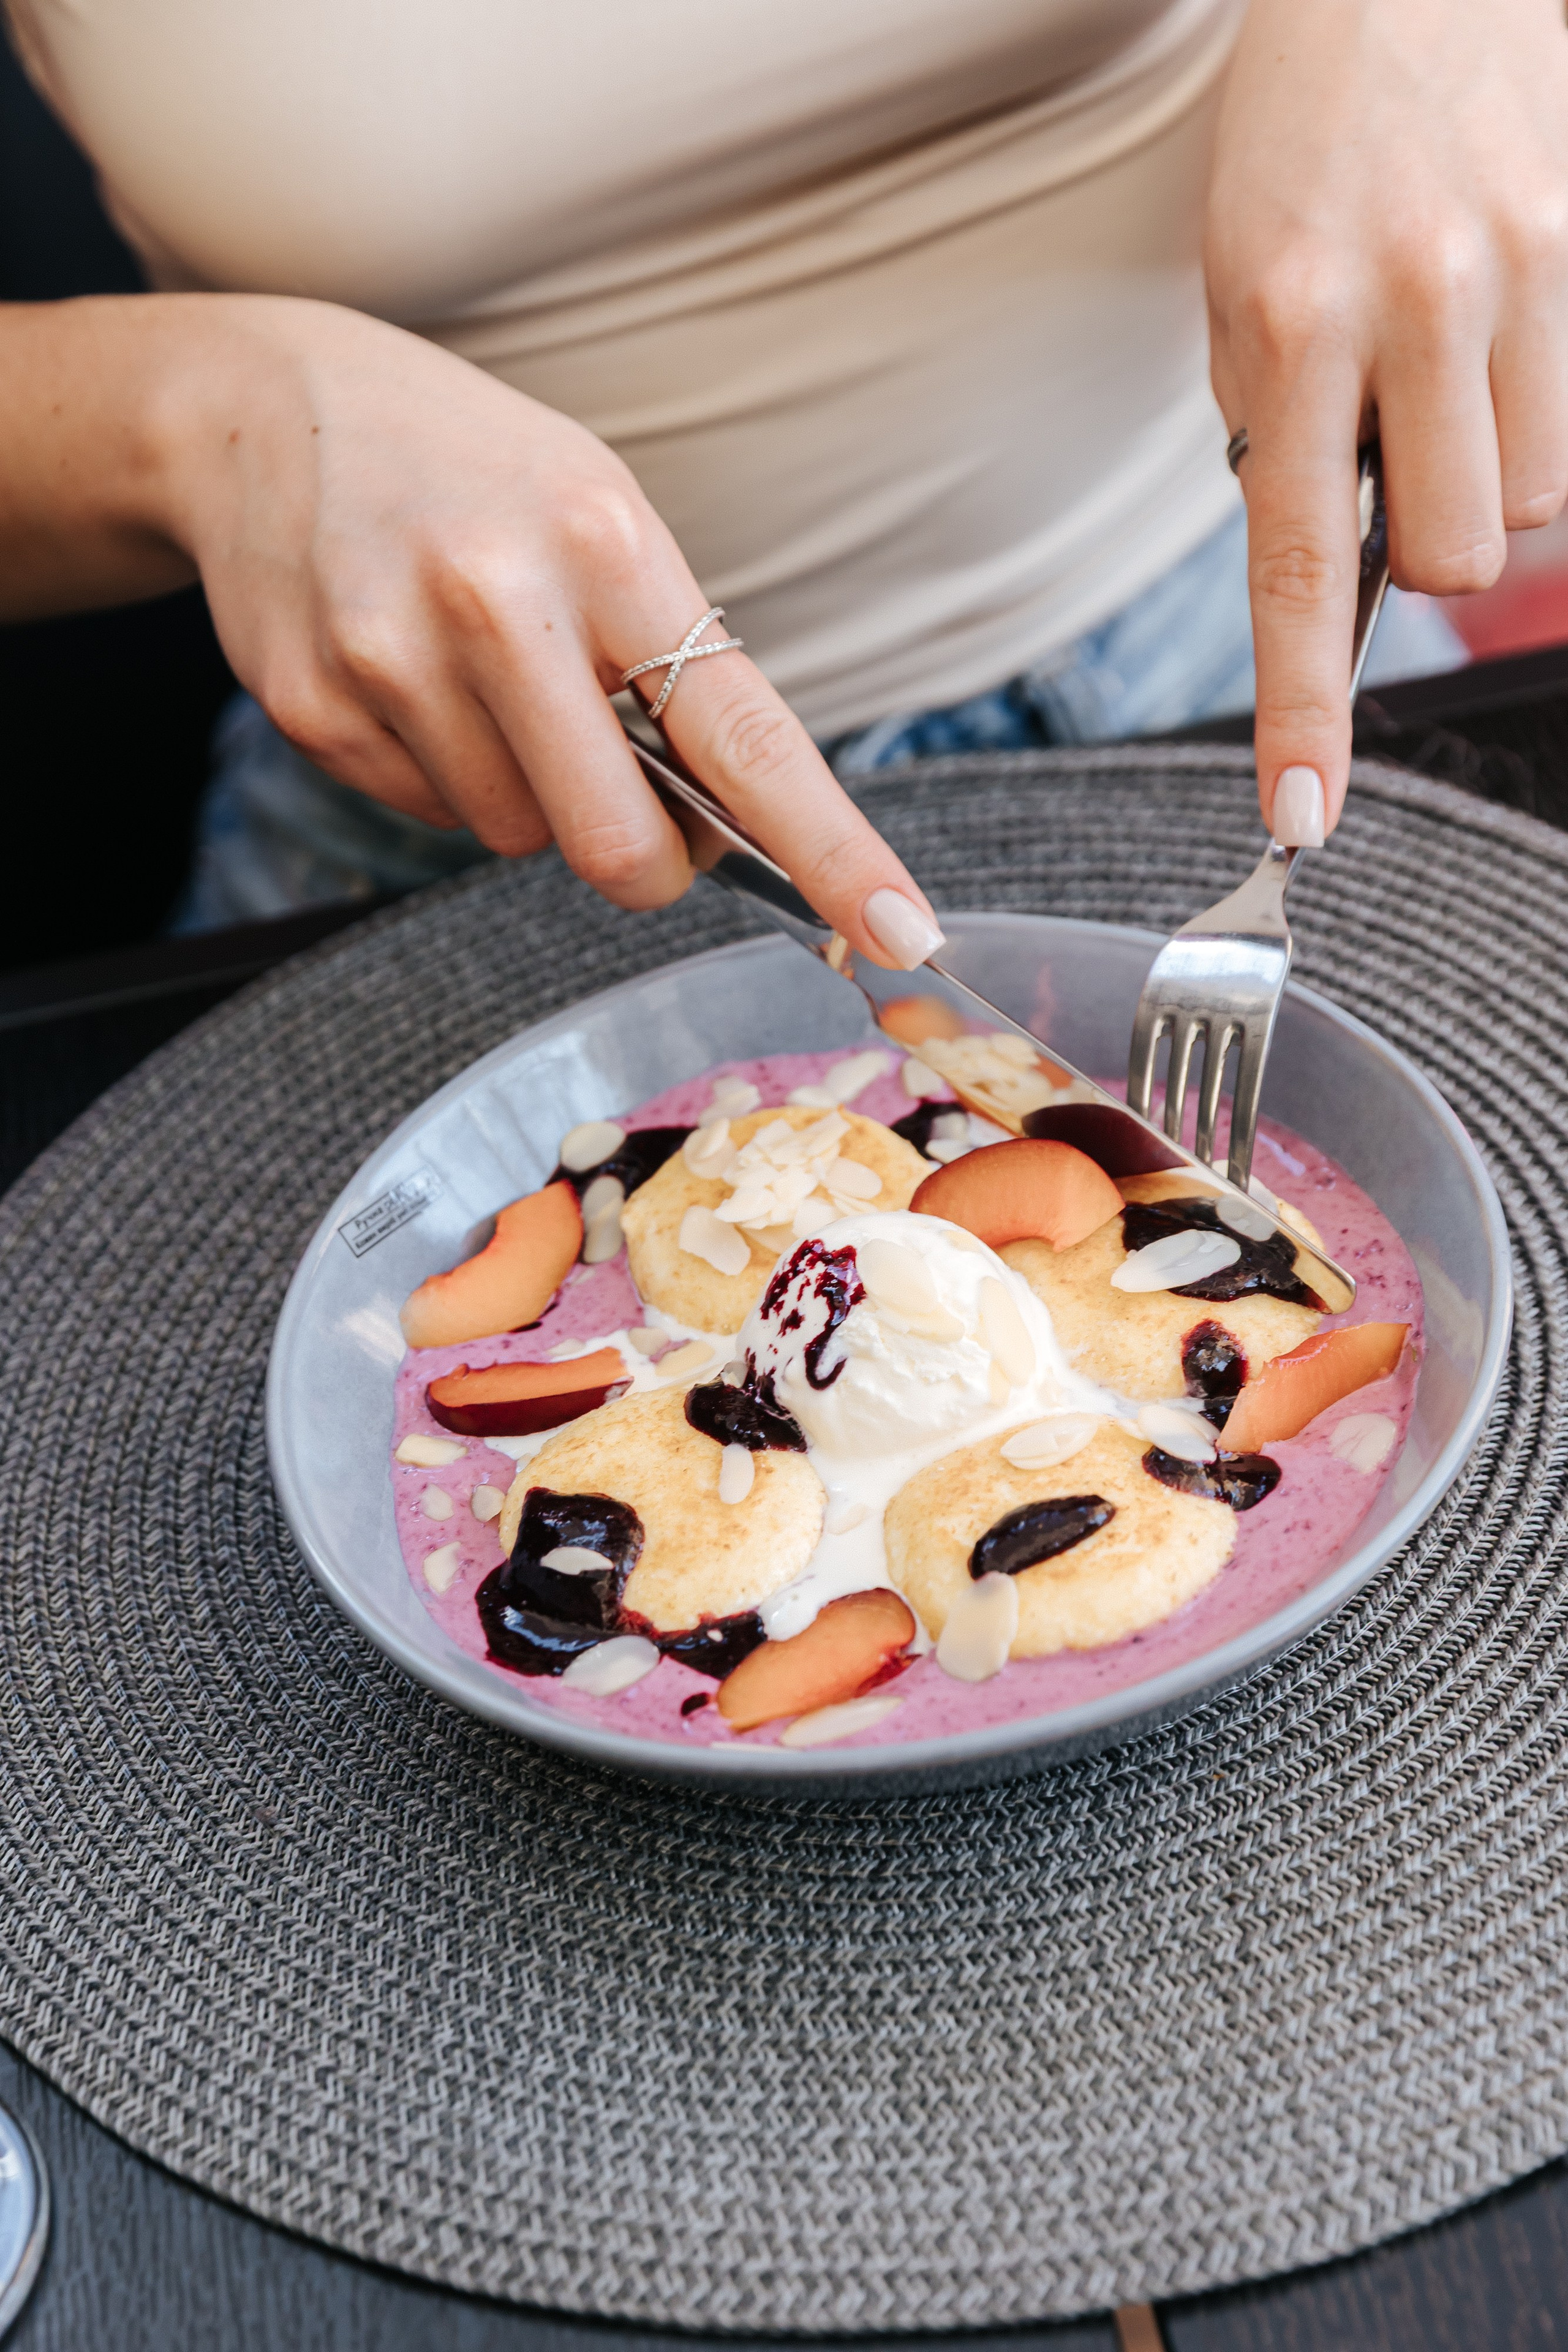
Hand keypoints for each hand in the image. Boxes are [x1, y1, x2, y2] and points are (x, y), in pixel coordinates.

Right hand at [152, 296, 943, 965]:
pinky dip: (442, 774)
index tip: (902, 928)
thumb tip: (719, 825)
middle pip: (613, 844)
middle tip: (635, 809)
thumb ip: (668, 660)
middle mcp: (496, 599)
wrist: (259, 409)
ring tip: (482, 678)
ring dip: (526, 793)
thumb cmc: (472, 474)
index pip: (742, 733)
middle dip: (642, 861)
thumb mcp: (596, 515)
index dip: (829, 846)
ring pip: (515, 838)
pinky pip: (426, 815)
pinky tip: (412, 679)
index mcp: (604, 541)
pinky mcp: (314, 708)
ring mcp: (391, 657)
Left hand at [1206, 0, 1567, 841]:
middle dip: (1433, 534)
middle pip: (1464, 550)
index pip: (1300, 567)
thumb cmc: (1307, 134)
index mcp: (1288, 325)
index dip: (1303, 710)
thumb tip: (1339, 563)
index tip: (1299, 816)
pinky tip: (1500, 329)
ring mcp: (1519, 267)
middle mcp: (1411, 303)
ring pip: (1537, 493)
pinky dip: (1541, 408)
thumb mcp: (1239, 281)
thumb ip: (1279, 428)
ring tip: (1452, 363)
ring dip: (1494, 466)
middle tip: (1399, 438)